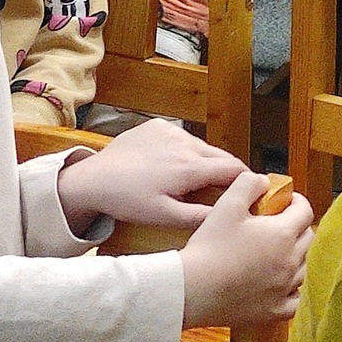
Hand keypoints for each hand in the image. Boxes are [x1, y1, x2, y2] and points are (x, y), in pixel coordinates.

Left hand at [55, 117, 247, 232]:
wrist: (93, 179)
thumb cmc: (128, 201)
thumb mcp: (164, 217)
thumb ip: (200, 216)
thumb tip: (229, 216)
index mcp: (191, 167)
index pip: (234, 169)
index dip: (245, 181)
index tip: (248, 192)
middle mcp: (185, 143)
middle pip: (221, 156)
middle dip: (224, 173)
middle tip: (216, 191)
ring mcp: (171, 131)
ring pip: (201, 147)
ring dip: (202, 161)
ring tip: (187, 181)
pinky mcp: (158, 125)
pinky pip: (182, 138)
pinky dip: (183, 150)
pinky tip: (167, 166)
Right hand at [179, 171, 314, 326]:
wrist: (192, 291)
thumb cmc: (209, 247)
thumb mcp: (227, 204)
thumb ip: (249, 184)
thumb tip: (263, 181)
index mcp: (282, 234)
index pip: (305, 211)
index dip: (297, 201)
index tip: (286, 200)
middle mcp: (290, 262)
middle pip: (309, 238)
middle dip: (298, 227)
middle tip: (280, 224)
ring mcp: (284, 288)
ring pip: (305, 268)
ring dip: (297, 256)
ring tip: (279, 252)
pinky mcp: (273, 311)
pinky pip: (296, 301)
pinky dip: (294, 291)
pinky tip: (283, 285)